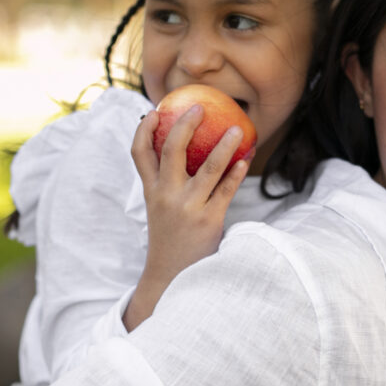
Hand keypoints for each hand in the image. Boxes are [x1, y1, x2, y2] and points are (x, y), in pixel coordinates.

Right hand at [123, 106, 248, 329]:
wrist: (172, 277)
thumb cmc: (171, 237)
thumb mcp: (160, 209)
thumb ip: (166, 184)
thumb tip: (183, 153)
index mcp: (151, 191)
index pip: (138, 154)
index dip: (143, 130)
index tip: (154, 111)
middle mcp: (166, 196)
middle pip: (171, 151)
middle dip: (184, 125)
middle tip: (200, 108)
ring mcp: (188, 208)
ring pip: (207, 168)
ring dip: (223, 145)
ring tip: (236, 128)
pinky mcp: (209, 220)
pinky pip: (226, 190)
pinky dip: (237, 172)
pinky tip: (246, 158)